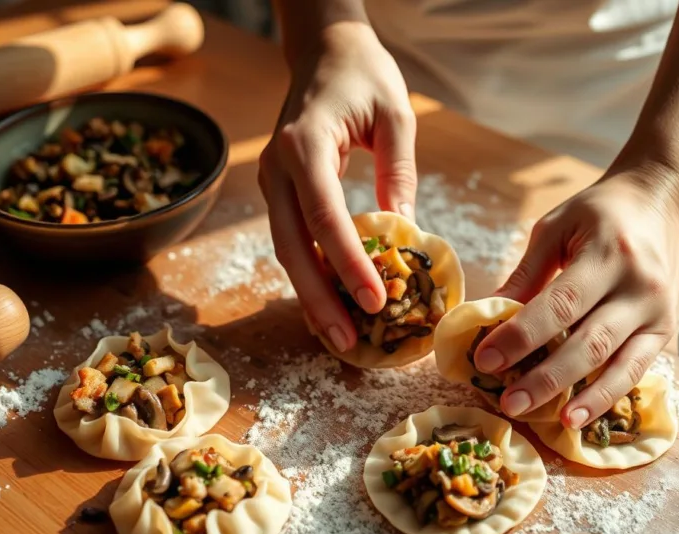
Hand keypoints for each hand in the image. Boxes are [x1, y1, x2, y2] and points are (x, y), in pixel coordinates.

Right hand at [258, 21, 416, 353]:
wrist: (323, 49)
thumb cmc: (364, 75)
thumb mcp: (395, 116)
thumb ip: (400, 173)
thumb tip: (407, 235)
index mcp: (304, 144)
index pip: (323, 215)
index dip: (347, 263)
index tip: (374, 300)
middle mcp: (277, 165)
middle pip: (290, 245)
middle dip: (317, 297)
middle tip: (345, 341)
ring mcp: (271, 179)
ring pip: (284, 249)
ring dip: (309, 294)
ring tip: (338, 335)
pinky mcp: (278, 189)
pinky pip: (290, 239)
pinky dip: (309, 273)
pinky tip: (329, 303)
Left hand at [472, 169, 678, 428]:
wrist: (660, 202)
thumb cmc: (599, 214)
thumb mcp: (556, 228)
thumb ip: (526, 275)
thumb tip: (487, 317)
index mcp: (608, 253)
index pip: (560, 304)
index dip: (522, 336)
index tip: (485, 359)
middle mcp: (639, 286)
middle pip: (588, 341)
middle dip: (545, 377)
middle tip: (506, 402)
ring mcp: (657, 312)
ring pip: (615, 363)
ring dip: (578, 397)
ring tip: (546, 420)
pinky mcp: (664, 332)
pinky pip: (634, 372)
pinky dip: (605, 398)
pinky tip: (577, 418)